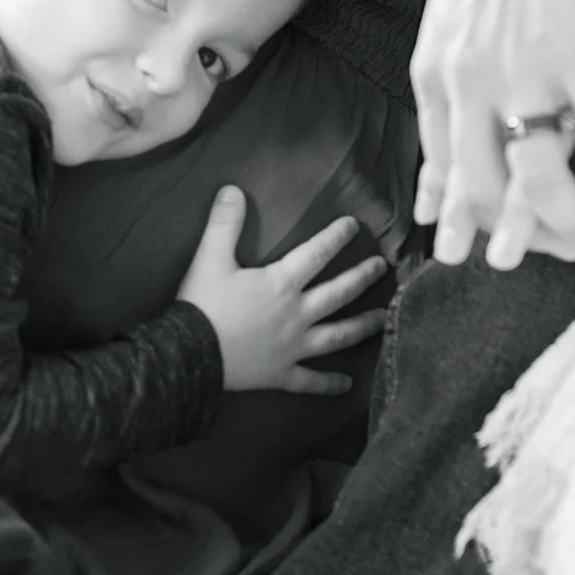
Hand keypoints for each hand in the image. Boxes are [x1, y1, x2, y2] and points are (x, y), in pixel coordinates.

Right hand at [176, 188, 392, 393]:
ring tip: (384, 319)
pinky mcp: (281, 374)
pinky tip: (348, 385)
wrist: (190, 355)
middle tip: (382, 268)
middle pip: (338, 294)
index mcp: (282, 283)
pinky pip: (310, 381)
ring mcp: (293, 347)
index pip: (316, 254)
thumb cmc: (202, 305)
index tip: (354, 225)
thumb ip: (225, 223)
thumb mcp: (210, 258)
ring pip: (336, 336)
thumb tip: (232, 189)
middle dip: (362, 278)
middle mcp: (297, 314)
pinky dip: (329, 384)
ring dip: (362, 326)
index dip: (336, 237)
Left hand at [412, 0, 574, 270]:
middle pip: (485, 182)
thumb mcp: (457, 5)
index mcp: (438, 64)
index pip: (443, 158)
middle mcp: (471, 76)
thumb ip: (450, 62)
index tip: (465, 243)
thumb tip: (446, 104)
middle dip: (506, 231)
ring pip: (542, 173)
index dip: (458, 208)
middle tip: (524, 260)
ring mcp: (527, 67)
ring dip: (567, 213)